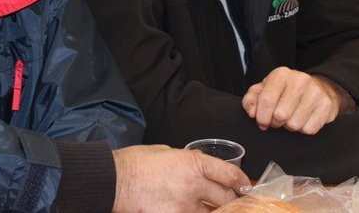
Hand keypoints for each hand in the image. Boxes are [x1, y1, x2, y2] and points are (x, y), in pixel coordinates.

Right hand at [112, 145, 248, 212]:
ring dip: (214, 212)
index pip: (229, 174)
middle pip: (226, 198)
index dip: (242, 181)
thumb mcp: (165, 151)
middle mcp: (194, 185)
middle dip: (233, 200)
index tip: (245, 185)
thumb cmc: (135, 163)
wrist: (114, 181)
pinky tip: (193, 212)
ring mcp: (184, 207)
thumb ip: (186, 161)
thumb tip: (196, 169)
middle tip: (236, 202)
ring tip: (215, 209)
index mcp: (193, 163)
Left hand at [241, 67, 346, 134]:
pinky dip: (304, 129)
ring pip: (294, 124)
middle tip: (278, 119)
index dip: (261, 115)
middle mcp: (300, 80)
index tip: (262, 122)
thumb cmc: (285, 91)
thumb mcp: (264, 90)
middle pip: (280, 115)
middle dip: (275, 122)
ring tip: (292, 117)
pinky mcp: (327, 106)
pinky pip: (309, 129)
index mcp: (281, 74)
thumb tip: (252, 112)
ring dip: (290, 126)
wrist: (317, 89)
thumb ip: (251, 99)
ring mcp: (316, 92)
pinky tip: (304, 119)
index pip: (267, 99)